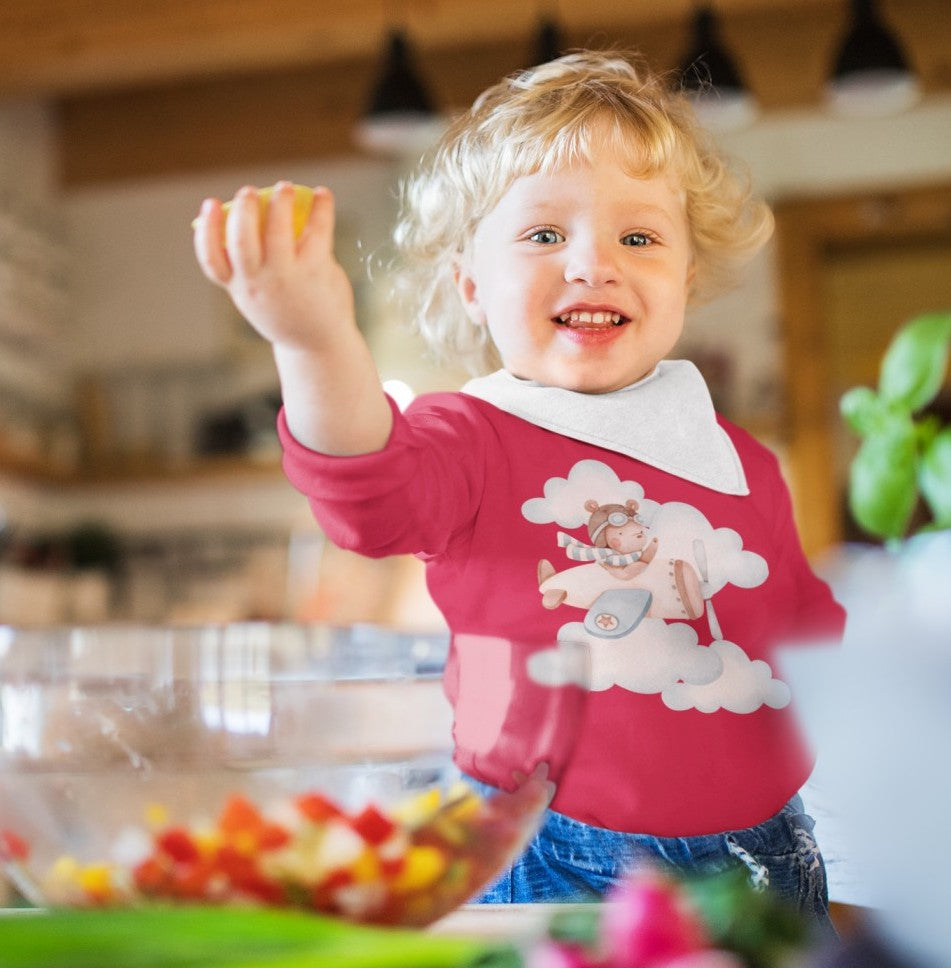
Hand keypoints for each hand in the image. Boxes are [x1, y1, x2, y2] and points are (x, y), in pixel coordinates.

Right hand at [192, 181, 355, 352]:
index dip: (207, 230)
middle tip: (248, 191)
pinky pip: (316, 231)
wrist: (320, 346)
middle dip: (242, 210)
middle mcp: (259, 284)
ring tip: (284, 187)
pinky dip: (320, 208)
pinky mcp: (315, 271)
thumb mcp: (261, 297)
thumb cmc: (289, 314)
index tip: (208, 204)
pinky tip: (322, 194)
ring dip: (279, 203)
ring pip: (276, 231)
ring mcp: (286, 278)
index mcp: (240, 289)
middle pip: (241, 240)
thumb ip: (252, 268)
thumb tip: (252, 219)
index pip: (213, 261)